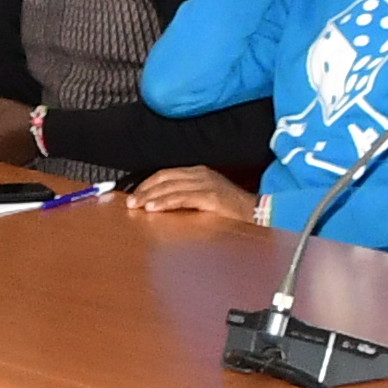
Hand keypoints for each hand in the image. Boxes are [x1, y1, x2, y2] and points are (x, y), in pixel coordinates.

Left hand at [123, 165, 256, 221]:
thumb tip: (162, 205)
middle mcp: (201, 174)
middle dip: (144, 190)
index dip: (147, 184)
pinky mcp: (210, 197)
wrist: (257, 214)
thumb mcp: (205, 199)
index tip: (135, 194)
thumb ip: (186, 198)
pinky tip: (154, 208)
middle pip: (164, 178)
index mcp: (199, 173)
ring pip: (170, 187)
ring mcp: (206, 184)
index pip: (166, 174)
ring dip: (150, 197)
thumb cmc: (233, 210)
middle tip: (130, 201)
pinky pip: (182, 198)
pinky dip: (165, 203)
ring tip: (137, 205)